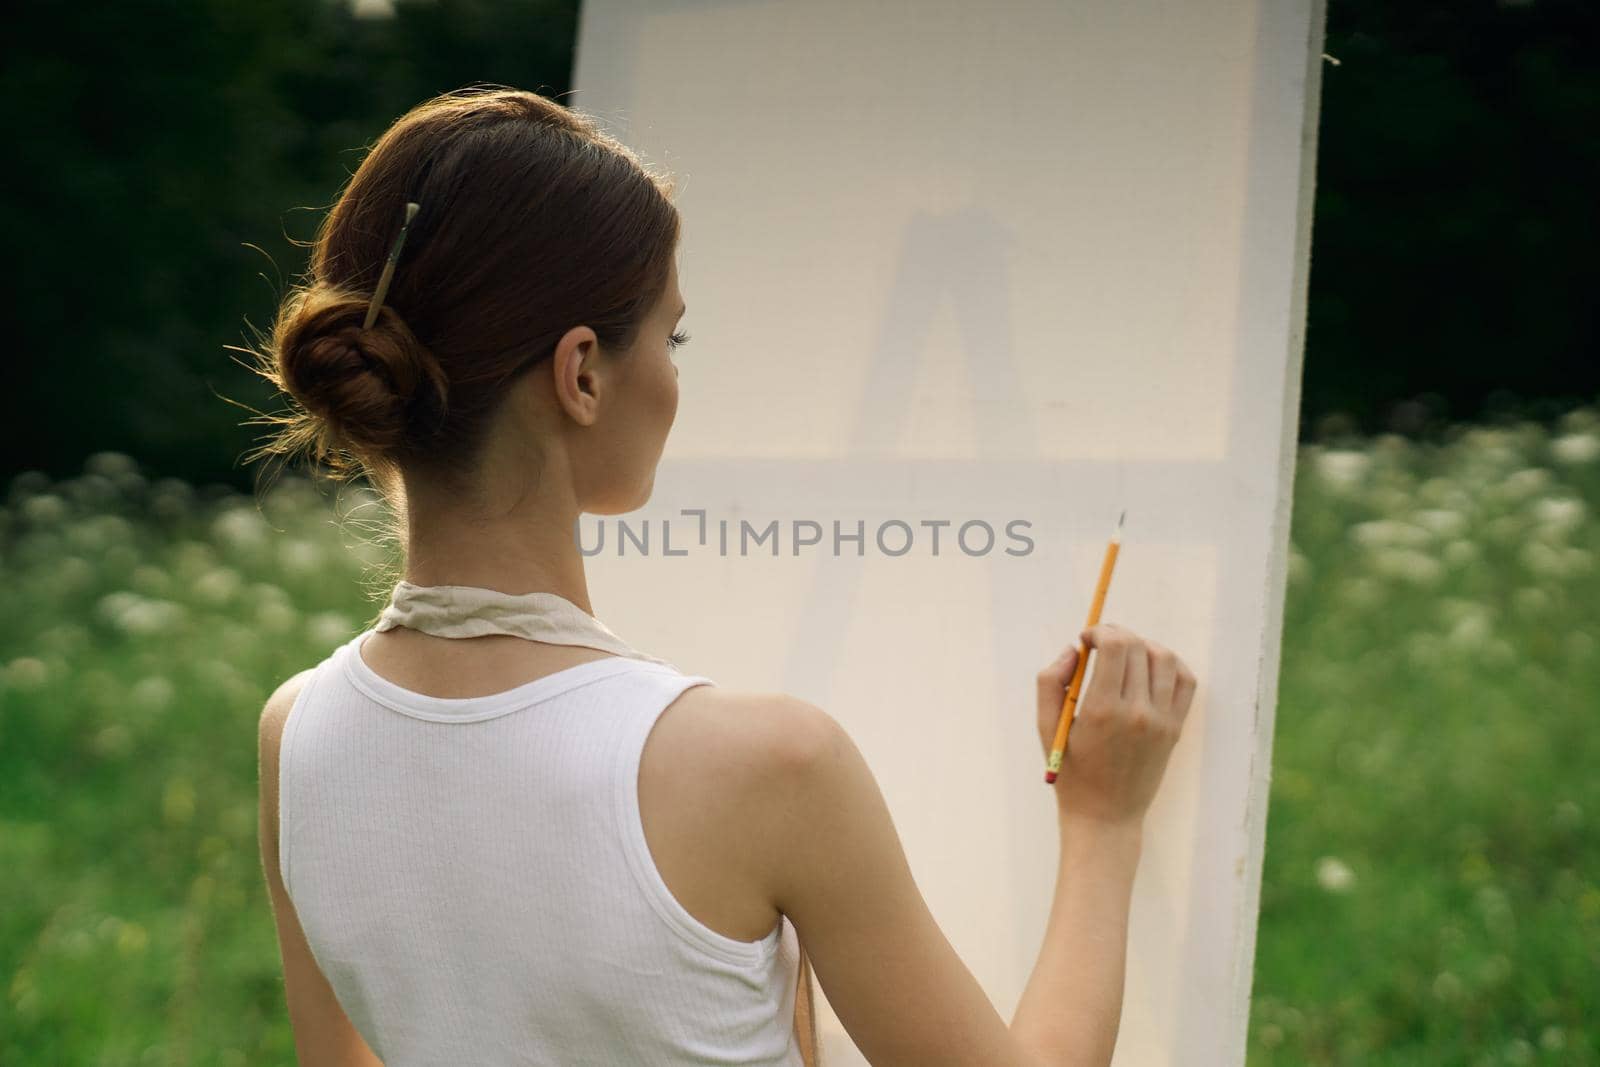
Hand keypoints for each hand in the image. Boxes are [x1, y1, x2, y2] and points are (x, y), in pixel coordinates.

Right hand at [1035, 623, 1197, 823]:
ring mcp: (1161, 721)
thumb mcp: (1046, 728)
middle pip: (1138, 647)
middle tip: (1100, 642)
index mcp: (1103, 710)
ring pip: (1164, 659)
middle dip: (1117, 634)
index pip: (1116, 646)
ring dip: (1143, 646)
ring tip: (1125, 655)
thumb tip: (1073, 650)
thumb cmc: (1071, 773)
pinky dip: (1171, 665)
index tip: (1086, 638)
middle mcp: (1138, 713)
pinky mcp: (1175, 729)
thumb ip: (1051, 682)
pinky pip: (1185, 681)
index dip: (1100, 631)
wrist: (1105, 817)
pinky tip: (1150, 668)